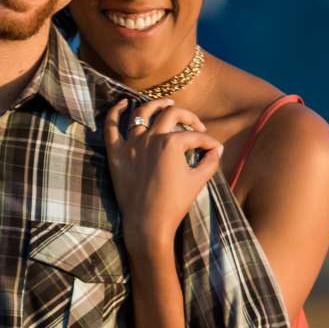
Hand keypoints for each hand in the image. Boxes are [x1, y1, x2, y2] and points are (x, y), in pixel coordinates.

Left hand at [104, 97, 224, 251]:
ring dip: (155, 104)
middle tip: (194, 124)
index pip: (194, 136)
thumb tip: (217, 149)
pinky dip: (116, 112)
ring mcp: (131, 144)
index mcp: (171, 143)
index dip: (207, 142)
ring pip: (142, 112)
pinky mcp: (116, 154)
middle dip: (187, 117)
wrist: (147, 224)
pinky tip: (124, 103)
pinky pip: (111, 127)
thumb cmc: (174, 204)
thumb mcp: (198, 181)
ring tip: (165, 103)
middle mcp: (150, 138)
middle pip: (171, 114)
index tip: (213, 150)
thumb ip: (210, 161)